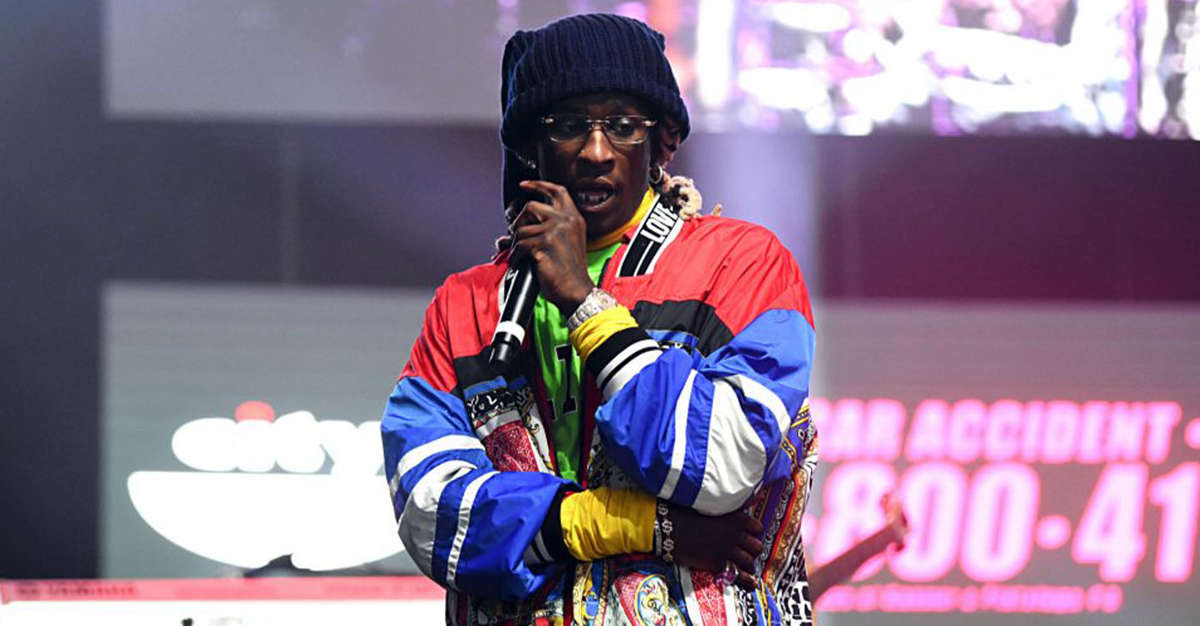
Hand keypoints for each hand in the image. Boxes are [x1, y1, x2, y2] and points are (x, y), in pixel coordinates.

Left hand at [510, 180, 593, 312]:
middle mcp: (567, 221)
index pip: (557, 191)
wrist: (577, 291)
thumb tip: (511, 233)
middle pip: (532, 205)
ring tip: (519, 254)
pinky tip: (520, 262)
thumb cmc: (571, 272)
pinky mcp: (544, 245)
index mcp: (574, 219)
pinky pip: (520, 244)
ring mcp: (555, 232)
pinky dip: (516, 255)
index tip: (524, 185)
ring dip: (515, 243)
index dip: (538, 185)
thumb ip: (548, 230)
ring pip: (522, 228)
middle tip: (518, 234)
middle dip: (520, 220)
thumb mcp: (568, 243)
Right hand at [666, 503, 763, 589]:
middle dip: (752, 550)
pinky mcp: (719, 564)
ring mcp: (728, 550)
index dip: (753, 533)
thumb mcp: (713, 507)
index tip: (748, 535)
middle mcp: (736, 534)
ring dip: (747, 564)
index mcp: (736, 518)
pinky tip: (751, 582)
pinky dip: (748, 580)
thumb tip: (753, 498)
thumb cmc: (687, 514)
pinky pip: (741, 575)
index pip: (757, 528)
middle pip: (757, 547)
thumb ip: (732, 509)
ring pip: (750, 562)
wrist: (670, 528)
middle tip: (745, 552)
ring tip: (742, 565)